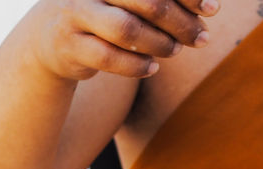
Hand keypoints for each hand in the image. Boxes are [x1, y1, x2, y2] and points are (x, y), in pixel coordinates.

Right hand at [27, 0, 214, 81]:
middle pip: (146, 0)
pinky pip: (109, 58)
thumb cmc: (105, 14)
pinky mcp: (70, 45)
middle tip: (201, 38)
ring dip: (160, 44)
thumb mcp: (129, 1)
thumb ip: (162, 1)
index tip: (212, 9)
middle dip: (180, 22)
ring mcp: (76, 13)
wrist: (50, 36)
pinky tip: (153, 67)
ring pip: (127, 29)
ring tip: (175, 51)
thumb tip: (210, 8)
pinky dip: (137, 66)